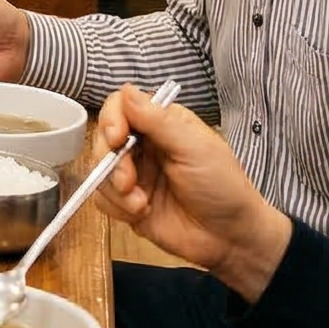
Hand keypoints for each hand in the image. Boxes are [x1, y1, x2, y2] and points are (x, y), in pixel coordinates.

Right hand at [94, 84, 291, 301]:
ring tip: (141, 204)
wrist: (229, 239)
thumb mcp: (195, 149)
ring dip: (115, 189)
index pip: (120, 106)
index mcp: (162, 124)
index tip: (117, 139)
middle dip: (113, 162)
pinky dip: (117, 208)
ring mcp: (134, 174)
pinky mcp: (126, 202)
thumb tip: (126, 89)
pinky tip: (140, 213)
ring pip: (98, 170)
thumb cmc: (222, 187)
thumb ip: (159, 121)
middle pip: (103, 138)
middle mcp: (144, 146)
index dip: (112, 119)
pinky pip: (101, 198)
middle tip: (129, 181)